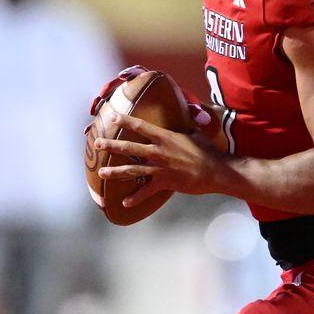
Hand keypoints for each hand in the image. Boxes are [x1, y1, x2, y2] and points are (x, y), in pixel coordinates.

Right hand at [87, 65, 212, 134]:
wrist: (177, 112)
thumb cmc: (181, 107)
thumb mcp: (188, 109)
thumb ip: (196, 112)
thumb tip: (204, 119)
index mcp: (152, 83)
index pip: (140, 73)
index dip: (131, 72)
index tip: (124, 75)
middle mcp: (137, 89)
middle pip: (120, 86)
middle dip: (110, 89)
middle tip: (102, 95)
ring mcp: (127, 99)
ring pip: (110, 100)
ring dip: (100, 105)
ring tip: (93, 112)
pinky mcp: (121, 112)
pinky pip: (106, 115)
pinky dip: (98, 121)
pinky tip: (89, 131)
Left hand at [93, 112, 225, 207]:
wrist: (216, 171)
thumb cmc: (208, 151)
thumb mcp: (196, 134)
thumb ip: (187, 125)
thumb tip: (189, 111)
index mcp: (166, 137)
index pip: (142, 126)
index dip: (126, 120)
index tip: (113, 116)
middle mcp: (159, 152)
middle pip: (130, 147)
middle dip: (111, 145)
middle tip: (97, 143)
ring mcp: (160, 168)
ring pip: (132, 170)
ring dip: (115, 172)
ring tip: (101, 173)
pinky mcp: (164, 183)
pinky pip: (146, 192)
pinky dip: (135, 198)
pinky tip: (124, 202)